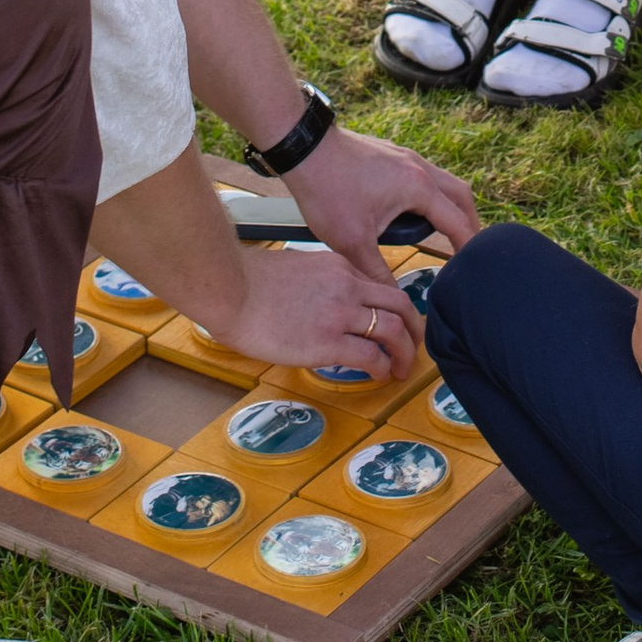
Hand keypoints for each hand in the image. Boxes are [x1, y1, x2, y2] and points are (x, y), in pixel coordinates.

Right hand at [225, 241, 422, 387]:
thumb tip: (320, 304)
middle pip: (399, 304)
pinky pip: (371, 356)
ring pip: (393, 330)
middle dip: (413, 328)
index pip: (378, 285)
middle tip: (413, 345)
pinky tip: (379, 376)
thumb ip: (317, 282)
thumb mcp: (294, 268)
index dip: (391, 308)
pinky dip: (382, 368)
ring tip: (401, 368)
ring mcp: (339, 313)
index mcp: (338, 265)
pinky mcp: (328, 341)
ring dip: (404, 352)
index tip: (391, 324)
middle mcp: (346, 285)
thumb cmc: (248, 281)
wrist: (229, 289)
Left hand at [286, 123, 479, 280]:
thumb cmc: (327, 190)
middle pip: (461, 196)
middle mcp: (419, 167)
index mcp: (419, 188)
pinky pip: (424, 174)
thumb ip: (378, 273)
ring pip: (443, 181)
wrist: (304, 148)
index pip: (458, 223)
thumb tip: (395, 299)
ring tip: (442, 231)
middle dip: (468, 222)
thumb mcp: (352, 242)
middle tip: (468, 248)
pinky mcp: (391, 153)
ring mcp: (405, 156)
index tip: (472, 268)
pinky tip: (411, 210)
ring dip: (448, 206)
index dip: (468, 248)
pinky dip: (430, 194)